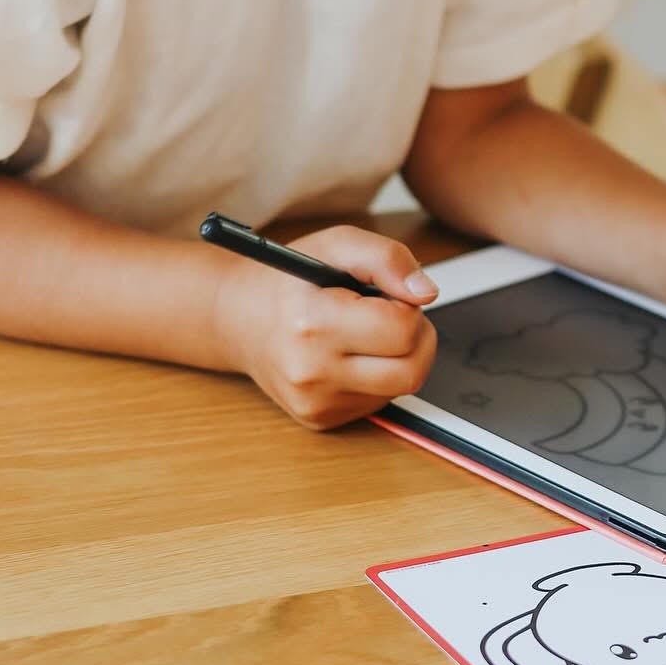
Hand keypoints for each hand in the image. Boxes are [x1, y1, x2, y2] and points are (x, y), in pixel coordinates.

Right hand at [212, 225, 438, 428]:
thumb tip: (426, 293)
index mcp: (313, 324)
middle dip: (416, 338)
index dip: (408, 307)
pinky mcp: (320, 419)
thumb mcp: (336, 245)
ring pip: (400, 388)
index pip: (400, 329)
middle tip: (392, 315)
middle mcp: (311, 372)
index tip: (390, 297)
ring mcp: (315, 402)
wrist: (240, 320)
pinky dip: (380, 377)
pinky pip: (379, 402)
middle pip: (410, 370)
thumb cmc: (291, 280)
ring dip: (401, 358)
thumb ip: (386, 259)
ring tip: (368, 333)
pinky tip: (353, 355)